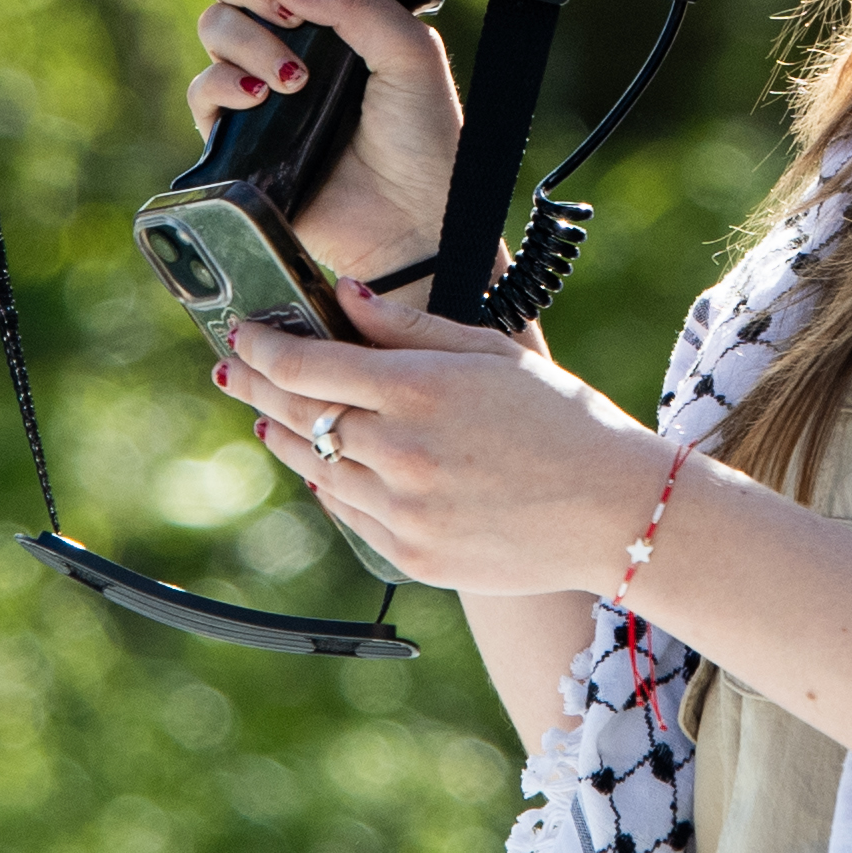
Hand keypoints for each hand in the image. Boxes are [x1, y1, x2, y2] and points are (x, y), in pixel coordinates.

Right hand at [185, 0, 464, 285]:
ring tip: (294, 75)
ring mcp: (260, 82)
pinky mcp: (238, 133)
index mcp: (331, 9)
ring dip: (248, 37)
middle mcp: (290, 38)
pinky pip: (202, 91)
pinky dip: (225, 84)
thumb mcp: (410, 50)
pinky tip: (262, 96)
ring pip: (213, 26)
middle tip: (285, 7)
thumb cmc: (424, 139)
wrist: (413, 219)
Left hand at [215, 304, 672, 602]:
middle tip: (234, 370)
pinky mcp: (412, 556)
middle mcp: (402, 452)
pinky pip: (347, 514)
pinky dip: (328, 483)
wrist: (617, 514)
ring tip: (271, 418)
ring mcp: (404, 511)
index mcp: (422, 390)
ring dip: (285, 437)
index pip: (308, 365)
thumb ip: (410, 327)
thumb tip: (343, 296)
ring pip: (315, 467)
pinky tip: (323, 466)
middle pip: (299, 415)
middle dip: (257, 387)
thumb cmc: (564, 422)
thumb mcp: (492, 354)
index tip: (243, 333)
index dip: (263, 347)